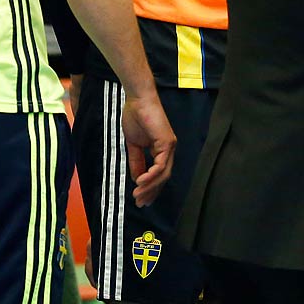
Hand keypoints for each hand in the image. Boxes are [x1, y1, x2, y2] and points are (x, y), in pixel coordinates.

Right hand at [121, 90, 176, 205]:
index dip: (151, 188)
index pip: (159, 174)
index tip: (141, 199)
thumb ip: (136, 162)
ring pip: (164, 174)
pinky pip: (161, 164)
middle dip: (151, 192)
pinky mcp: (167, 142)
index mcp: (161, 150)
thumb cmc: (135, 118)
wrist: (137, 101)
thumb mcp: (133, 145)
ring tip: (138, 195)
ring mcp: (169, 146)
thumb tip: (136, 179)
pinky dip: (152, 174)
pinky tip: (142, 182)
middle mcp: (168, 150)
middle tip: (140, 203)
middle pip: (163, 177)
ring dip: (150, 186)